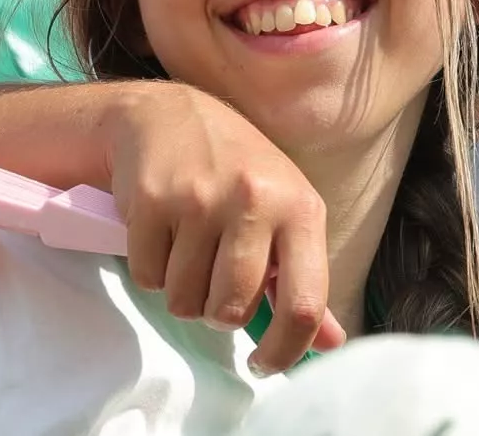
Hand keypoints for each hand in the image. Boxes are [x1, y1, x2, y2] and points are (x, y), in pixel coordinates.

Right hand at [103, 83, 343, 373]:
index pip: (305, 302)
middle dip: (218, 310)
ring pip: (185, 301)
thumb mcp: (286, 212)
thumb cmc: (239, 173)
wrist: (169, 116)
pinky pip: (148, 277)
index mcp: (302, 208)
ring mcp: (202, 200)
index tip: (264, 362)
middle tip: (215, 277)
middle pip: (231, 310)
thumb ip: (305, 280)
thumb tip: (330, 343)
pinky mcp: (152, 201)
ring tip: (190, 249)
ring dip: (183, 291)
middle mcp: (257, 202)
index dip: (285, 349)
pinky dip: (152, 268)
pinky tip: (163, 233)